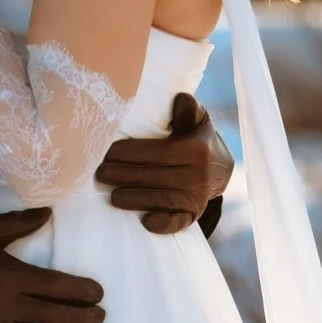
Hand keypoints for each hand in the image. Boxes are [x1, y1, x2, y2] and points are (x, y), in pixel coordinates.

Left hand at [95, 93, 233, 235]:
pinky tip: (146, 222)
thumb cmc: (198, 138)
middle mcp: (198, 174)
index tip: (108, 152)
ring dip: (134, 199)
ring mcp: (196, 196)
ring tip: (112, 196)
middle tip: (100, 173)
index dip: (131, 153)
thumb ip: (188, 109)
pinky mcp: (194, 213)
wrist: (221, 168)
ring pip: (161, 198)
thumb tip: (181, 99)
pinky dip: (164, 223)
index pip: (158, 152)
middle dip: (124, 175)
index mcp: (195, 149)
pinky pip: (179, 221)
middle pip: (154, 175)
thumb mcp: (197, 120)